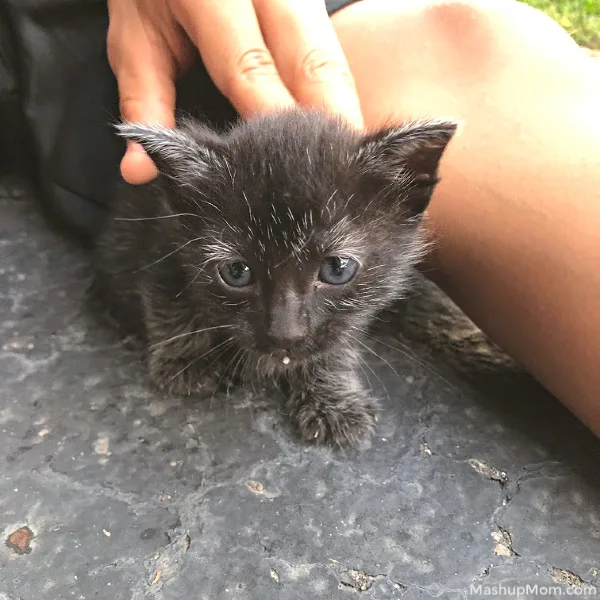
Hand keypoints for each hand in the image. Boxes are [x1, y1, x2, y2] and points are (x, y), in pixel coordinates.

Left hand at [107, 0, 363, 183]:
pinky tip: (341, 130)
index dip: (273, 125)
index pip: (251, 69)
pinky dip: (339, 96)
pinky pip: (335, 54)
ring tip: (348, 163)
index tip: (285, 173)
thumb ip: (143, 102)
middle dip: (330, 126)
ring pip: (333, 59)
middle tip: (337, 178)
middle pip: (312, 65)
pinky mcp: (310, 1)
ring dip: (343, 113)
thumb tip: (141, 168)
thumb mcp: (134, 41)